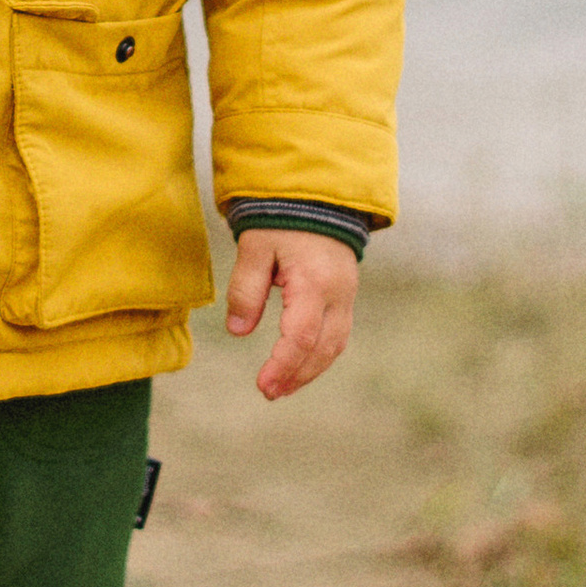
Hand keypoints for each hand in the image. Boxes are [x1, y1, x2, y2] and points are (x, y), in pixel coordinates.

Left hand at [223, 227, 357, 400]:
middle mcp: (338, 293)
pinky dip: (319, 354)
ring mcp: (347, 295)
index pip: (300, 338)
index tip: (262, 386)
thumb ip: (246, 289)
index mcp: (315, 282)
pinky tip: (300, 364)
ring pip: (335, 345)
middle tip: (269, 393)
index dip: (282, 366)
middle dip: (297, 376)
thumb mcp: (254, 247)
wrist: (317, 194)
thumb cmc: (281, 217)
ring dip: (310, 370)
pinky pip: (338, 333)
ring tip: (283, 387)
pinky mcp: (346, 294)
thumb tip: (238, 332)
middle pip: (323, 349)